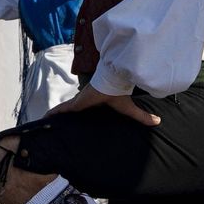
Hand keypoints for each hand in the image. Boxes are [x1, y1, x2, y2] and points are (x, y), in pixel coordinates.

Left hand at [45, 85, 160, 127]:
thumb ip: (141, 115)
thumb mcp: (129, 109)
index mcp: (95, 102)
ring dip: (56, 114)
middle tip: (56, 121)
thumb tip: (158, 121)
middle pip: (71, 108)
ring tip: (45, 120)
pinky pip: (62, 110)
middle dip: (64, 113)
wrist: (113, 82)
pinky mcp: (76, 103)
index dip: (78, 110)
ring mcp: (79, 101)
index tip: (74, 117)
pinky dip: (54, 114)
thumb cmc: (119, 93)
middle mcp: (84, 100)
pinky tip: (45, 118)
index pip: (84, 106)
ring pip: (64, 109)